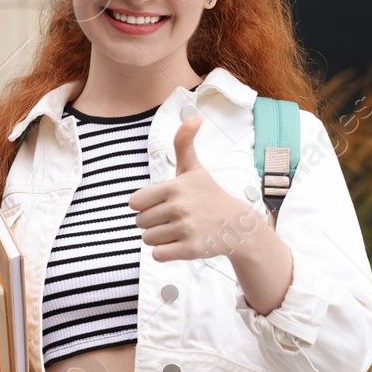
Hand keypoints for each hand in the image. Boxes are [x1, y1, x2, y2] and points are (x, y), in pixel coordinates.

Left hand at [128, 116, 260, 261]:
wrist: (237, 225)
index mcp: (174, 187)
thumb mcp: (194, 169)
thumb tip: (194, 116)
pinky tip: (182, 243)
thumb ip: (185, 143)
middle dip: (153, 223)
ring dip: (160, 238)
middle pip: (140, 223)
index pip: (135, 203)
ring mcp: (186, 229)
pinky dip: (165, 253)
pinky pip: (158, 255)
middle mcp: (179, 207)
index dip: (146, 205)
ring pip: (148, 240)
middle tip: (175, 219)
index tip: (164, 203)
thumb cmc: (208, 195)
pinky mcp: (190, 249)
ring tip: (180, 231)